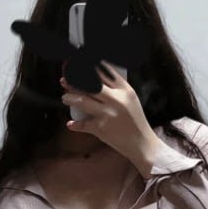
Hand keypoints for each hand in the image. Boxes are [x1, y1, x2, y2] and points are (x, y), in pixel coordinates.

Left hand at [60, 59, 159, 174]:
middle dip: (74, 81)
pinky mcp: (101, 128)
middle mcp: (116, 100)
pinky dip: (75, 124)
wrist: (142, 144)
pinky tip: (70, 124)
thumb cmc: (135, 121)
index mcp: (126, 90)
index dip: (90, 67)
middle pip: (91, 85)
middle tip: (65, 80)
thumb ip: (117, 89)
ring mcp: (107, 114)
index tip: (80, 64)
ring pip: (83, 101)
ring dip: (70, 98)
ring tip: (65, 98)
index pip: (106, 73)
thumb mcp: (131, 100)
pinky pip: (83, 124)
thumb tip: (97, 80)